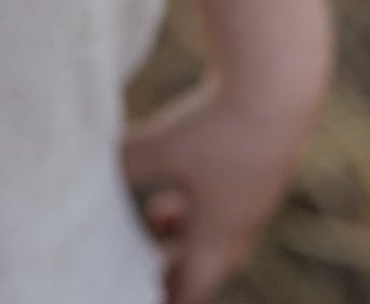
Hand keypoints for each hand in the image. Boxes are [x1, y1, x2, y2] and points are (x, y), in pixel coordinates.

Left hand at [119, 69, 327, 303]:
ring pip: (219, 227)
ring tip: (155, 216)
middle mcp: (241, 223)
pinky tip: (184, 173)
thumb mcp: (161, 146)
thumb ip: (125, 164)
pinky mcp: (259, 164)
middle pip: (208, 263)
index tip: (139, 295)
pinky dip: (202, 198)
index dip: (169, 299)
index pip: (193, 288)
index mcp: (218, 235)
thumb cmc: (218, 126)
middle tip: (144, 272)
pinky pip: (228, 197)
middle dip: (174, 269)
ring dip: (187, 228)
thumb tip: (91, 171)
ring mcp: (255, 194)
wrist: (278, 88)